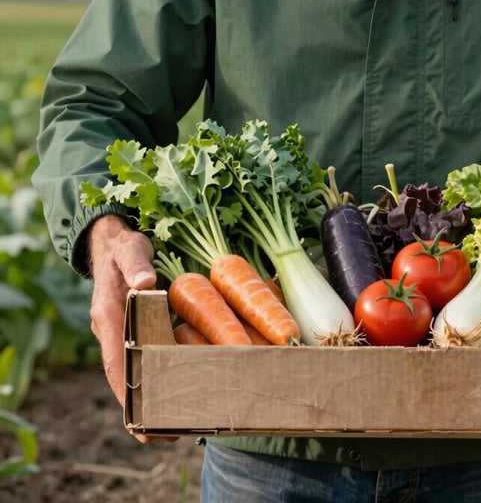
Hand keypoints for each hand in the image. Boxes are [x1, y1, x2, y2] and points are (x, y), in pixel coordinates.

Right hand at [87, 214, 156, 440]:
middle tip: (163, 434)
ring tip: (174, 423)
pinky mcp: (131, 329)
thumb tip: (145, 283)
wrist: (114, 242)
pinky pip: (140, 357)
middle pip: (123, 375)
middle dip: (140, 406)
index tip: (139, 420)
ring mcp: (119, 331)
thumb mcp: (132, 250)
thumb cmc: (126, 246)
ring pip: (132, 370)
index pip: (115, 361)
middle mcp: (110, 329)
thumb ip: (137, 264)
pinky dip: (154, 375)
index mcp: (108, 315)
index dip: (126, 392)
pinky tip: (176, 388)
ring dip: (149, 395)